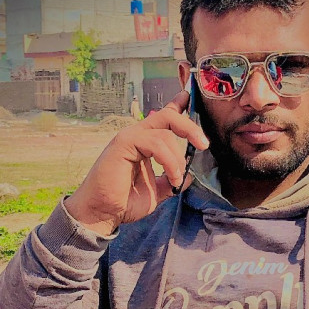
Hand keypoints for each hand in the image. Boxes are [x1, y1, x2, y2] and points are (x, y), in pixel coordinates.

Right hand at [64, 90, 208, 235]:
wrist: (104, 212)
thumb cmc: (125, 202)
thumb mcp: (158, 191)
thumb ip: (172, 180)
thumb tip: (189, 176)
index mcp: (145, 143)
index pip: (163, 118)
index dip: (177, 106)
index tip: (188, 96)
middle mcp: (138, 136)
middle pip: (168, 116)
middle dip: (189, 127)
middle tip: (204, 144)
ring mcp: (130, 137)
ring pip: (165, 133)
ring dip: (177, 159)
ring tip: (176, 179)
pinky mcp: (124, 143)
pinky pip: (155, 143)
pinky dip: (169, 160)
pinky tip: (172, 176)